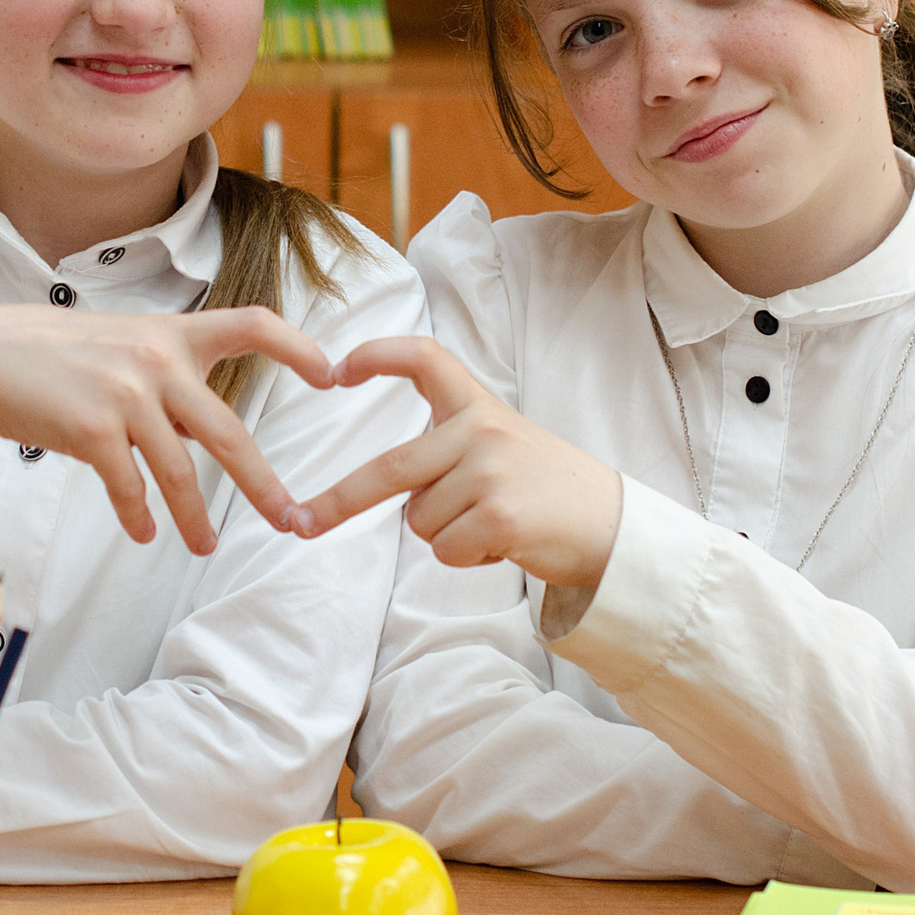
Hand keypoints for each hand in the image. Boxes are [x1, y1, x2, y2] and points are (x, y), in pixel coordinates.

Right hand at [0, 304, 333, 553]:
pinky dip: (141, 515)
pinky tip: (146, 533)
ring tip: (205, 545)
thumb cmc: (53, 357)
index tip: (334, 376)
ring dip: (195, 518)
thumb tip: (206, 436)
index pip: (252, 324)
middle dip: (264, 484)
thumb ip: (167, 382)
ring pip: (181, 472)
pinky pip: (131, 485)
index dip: (299, 348)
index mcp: (171, 334)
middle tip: (293, 519)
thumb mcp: (120, 348)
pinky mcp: (92, 427)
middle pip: (230, 432)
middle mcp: (156, 360)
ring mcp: (125, 393)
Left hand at [285, 337, 622, 588]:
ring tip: (494, 523)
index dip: (376, 356)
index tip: (336, 370)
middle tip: (301, 523)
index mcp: (478, 405)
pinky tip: (503, 544)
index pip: (424, 358)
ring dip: (446, 536)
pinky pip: (445, 549)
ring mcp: (491, 472)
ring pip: (419, 520)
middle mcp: (482, 431)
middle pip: (388, 469)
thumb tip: (385, 489)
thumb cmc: (546, 489)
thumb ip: (448, 447)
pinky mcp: (500, 516)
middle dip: (338, 502)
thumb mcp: (502, 444)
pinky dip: (465, 558)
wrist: (613, 526)